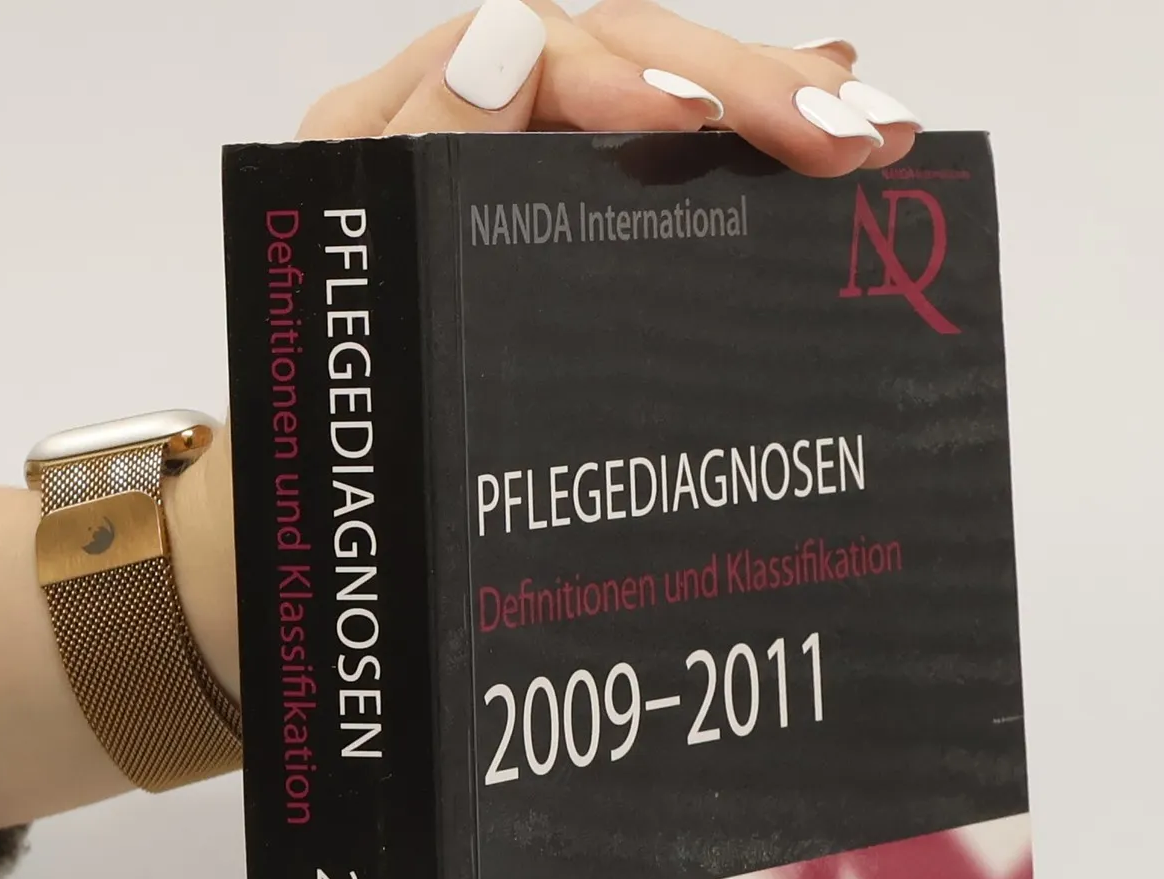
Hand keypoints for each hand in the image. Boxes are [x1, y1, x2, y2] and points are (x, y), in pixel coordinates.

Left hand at [177, 2, 920, 696]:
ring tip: (866, 129)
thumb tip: (502, 44)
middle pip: (614, 56)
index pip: (528, 52)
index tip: (705, 124)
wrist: (296, 544)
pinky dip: (737, 139)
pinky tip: (814, 115)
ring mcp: (508, 183)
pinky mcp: (550, 232)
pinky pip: (650, 163)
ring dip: (764, 104)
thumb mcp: (351, 312)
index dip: (630, 76)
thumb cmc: (311, 448)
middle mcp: (448, 137)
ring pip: (649, 99)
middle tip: (851, 137)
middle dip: (740, 86)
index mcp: (385, 144)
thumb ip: (411, 172)